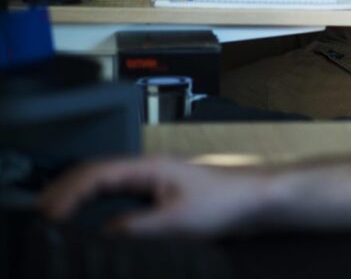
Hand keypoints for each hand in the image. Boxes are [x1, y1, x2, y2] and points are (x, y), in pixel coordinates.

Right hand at [38, 156, 268, 236]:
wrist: (259, 199)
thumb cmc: (225, 202)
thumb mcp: (177, 221)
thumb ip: (136, 228)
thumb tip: (102, 234)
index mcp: (148, 167)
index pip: (95, 174)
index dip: (67, 193)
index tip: (48, 216)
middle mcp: (147, 169)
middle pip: (95, 174)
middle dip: (65, 191)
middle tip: (41, 216)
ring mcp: (155, 181)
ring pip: (107, 184)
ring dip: (80, 197)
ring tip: (58, 219)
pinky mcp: (163, 195)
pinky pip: (121, 196)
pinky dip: (99, 205)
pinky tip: (95, 223)